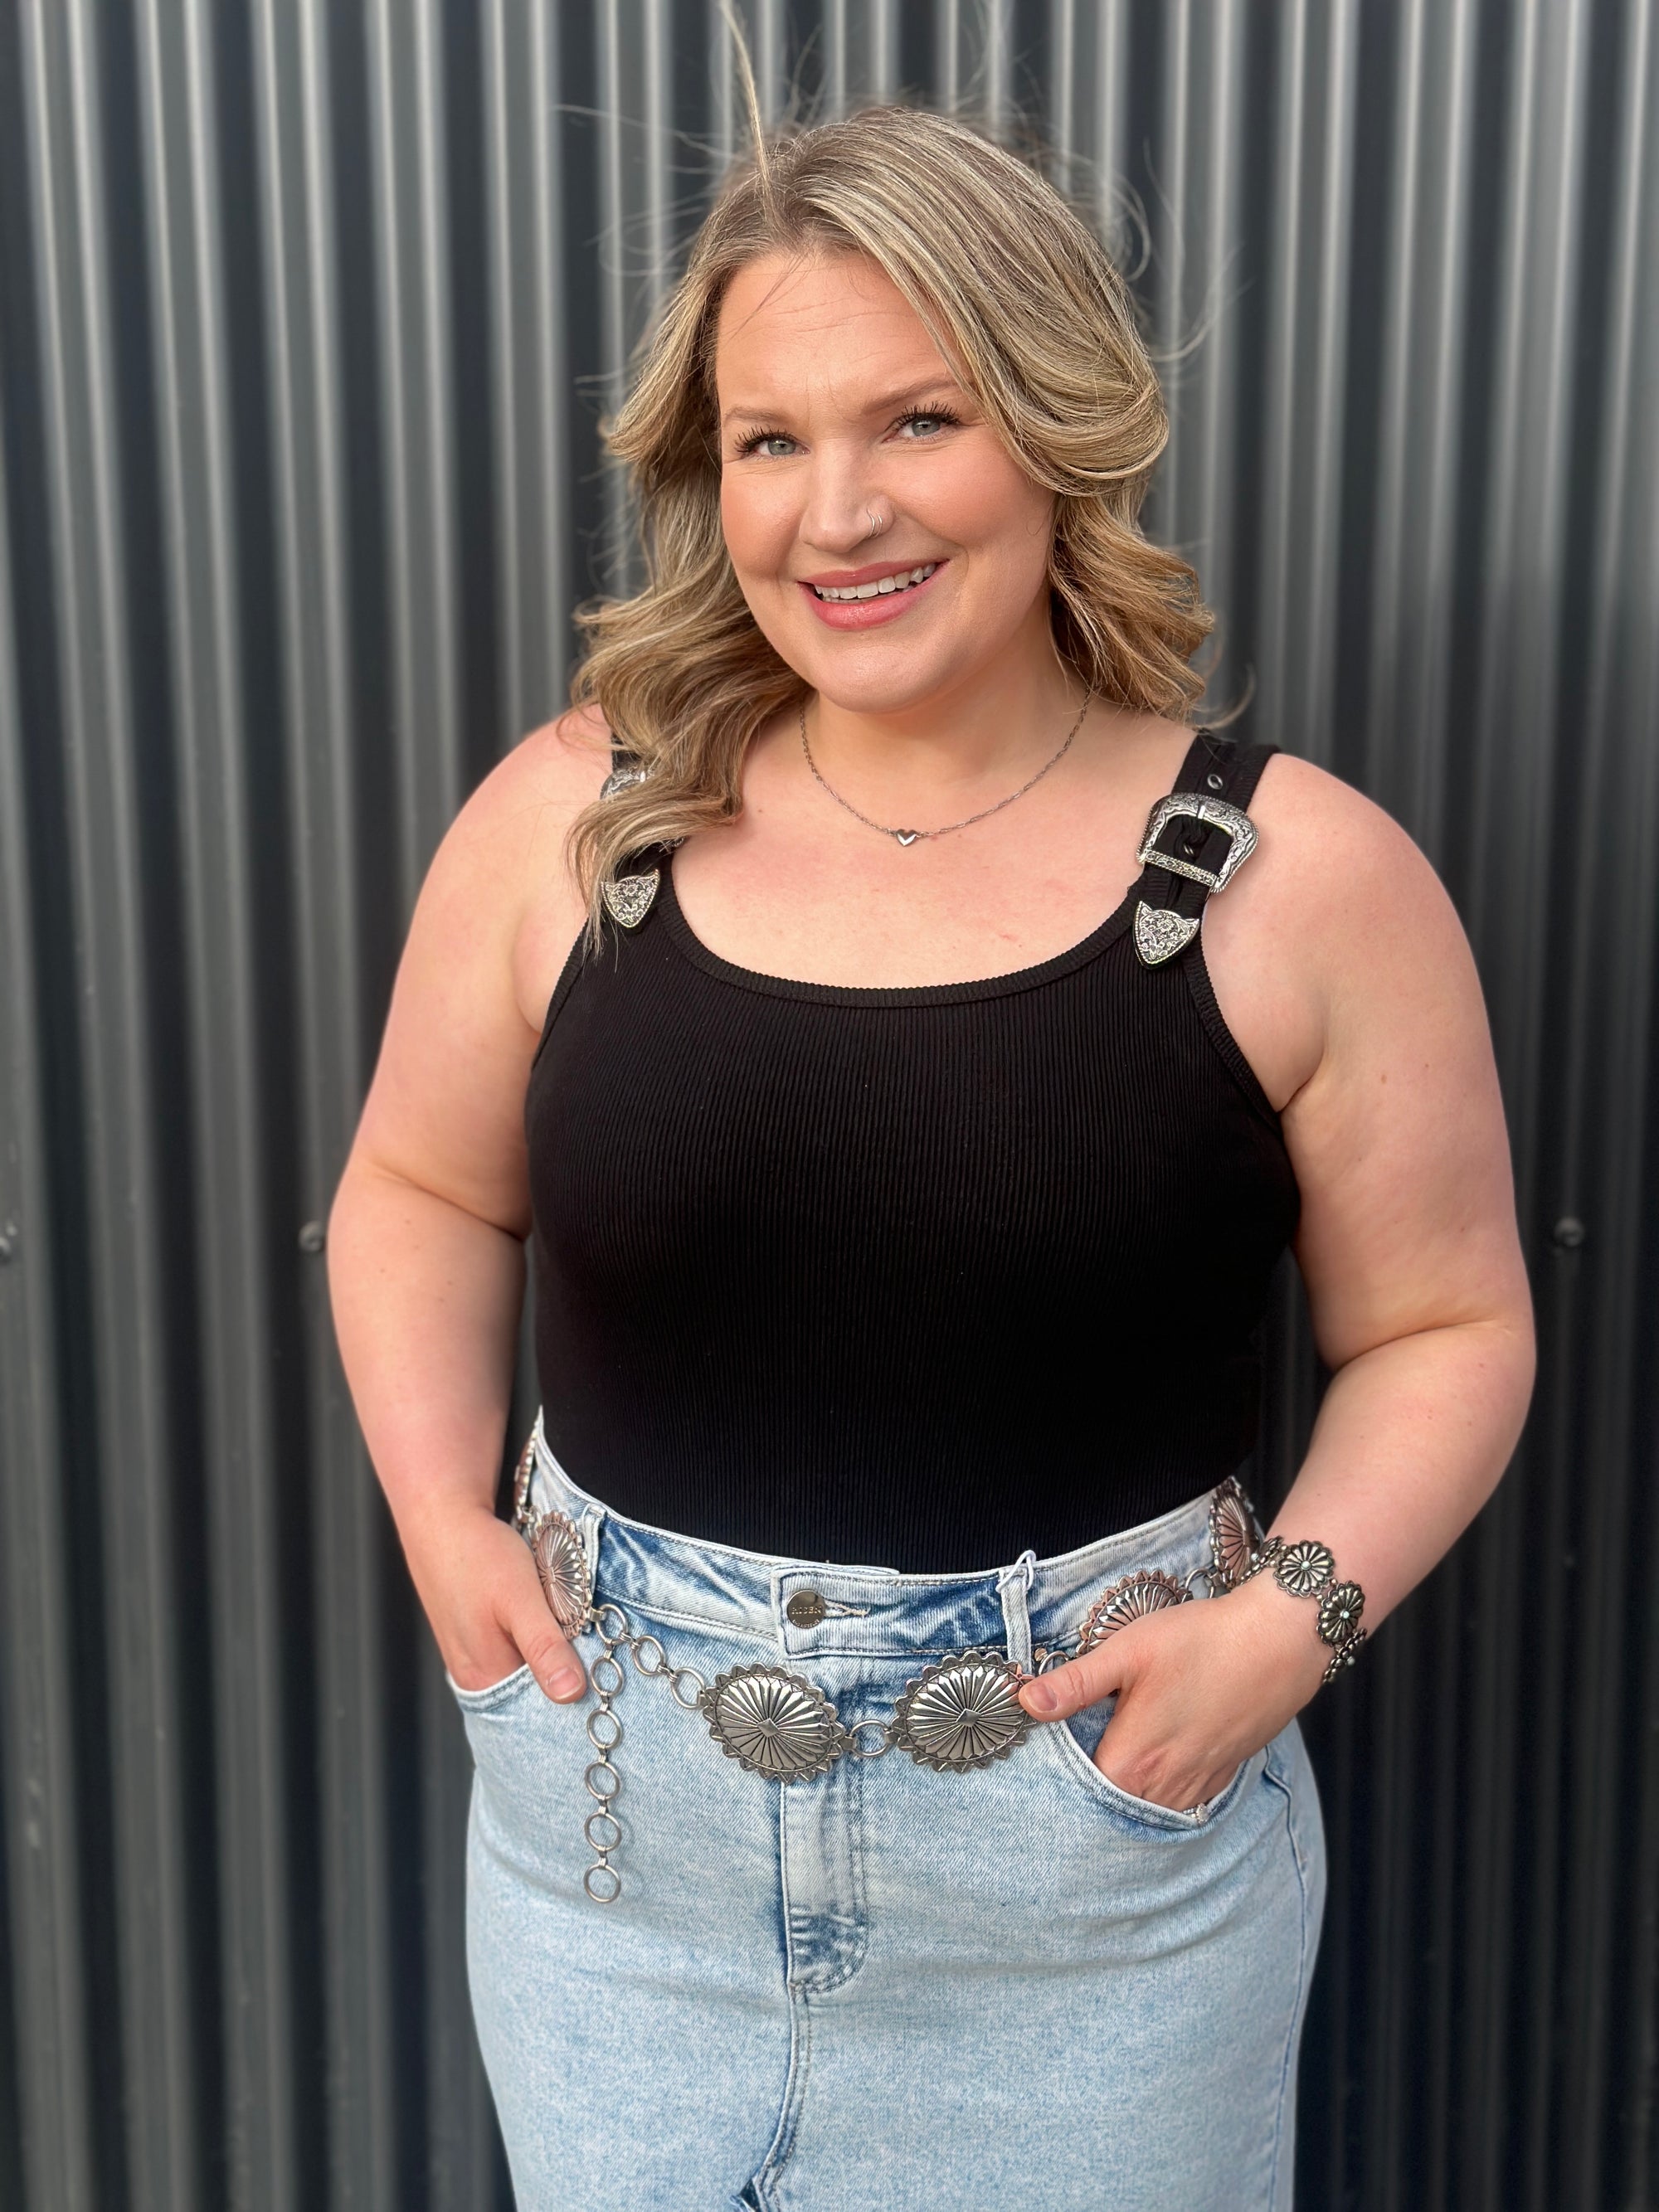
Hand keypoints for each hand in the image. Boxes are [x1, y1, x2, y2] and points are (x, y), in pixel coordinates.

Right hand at [400, 1501, 587, 1702]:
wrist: (441, 1516)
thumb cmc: (477, 1554)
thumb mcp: (520, 1598)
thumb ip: (544, 1647)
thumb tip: (570, 1694)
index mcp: (484, 1678)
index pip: (539, 1712)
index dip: (575, 1701)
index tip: (606, 1683)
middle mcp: (474, 1677)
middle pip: (533, 1695)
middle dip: (566, 1678)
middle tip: (598, 1652)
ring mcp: (472, 1657)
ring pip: (525, 1672)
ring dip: (553, 1657)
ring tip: (575, 1633)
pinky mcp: (475, 1636)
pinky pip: (514, 1654)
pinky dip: (536, 1642)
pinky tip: (549, 1622)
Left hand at [1015, 1576, 1329, 1809]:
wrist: (1278, 1641)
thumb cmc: (1200, 1640)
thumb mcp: (1128, 1651)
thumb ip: (1074, 1682)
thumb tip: (1026, 1702)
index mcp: (1132, 1761)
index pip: (1078, 1792)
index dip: (1059, 1774)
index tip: (1047, 1754)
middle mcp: (1164, 1787)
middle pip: (1111, 1804)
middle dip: (1090, 1786)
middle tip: (1078, 1751)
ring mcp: (1196, 1787)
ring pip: (1147, 1806)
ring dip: (1127, 1789)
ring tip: (1113, 1753)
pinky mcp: (1220, 1778)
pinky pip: (1179, 1799)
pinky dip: (1161, 1787)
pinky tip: (1156, 1758)